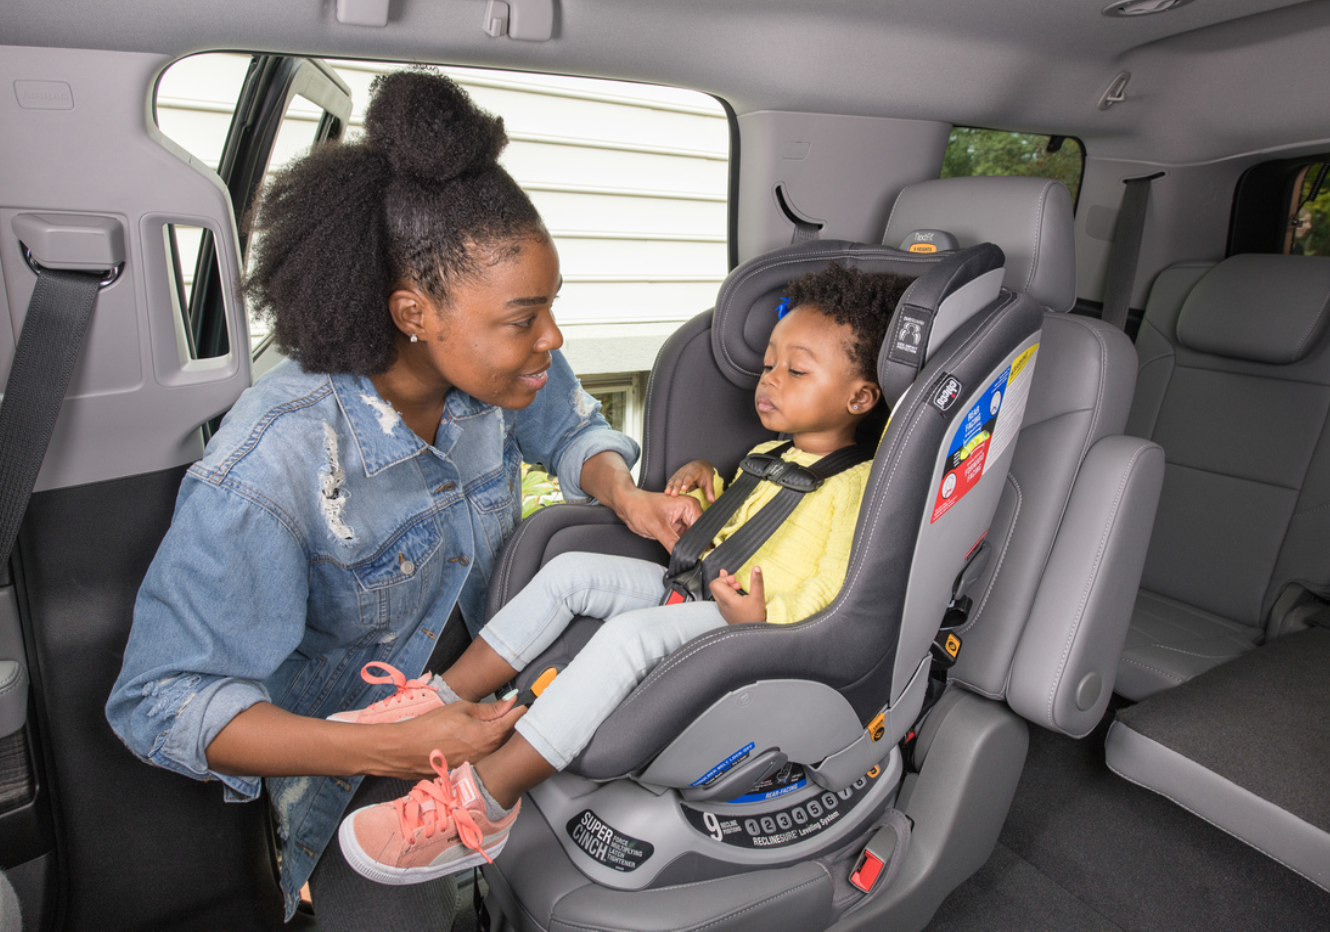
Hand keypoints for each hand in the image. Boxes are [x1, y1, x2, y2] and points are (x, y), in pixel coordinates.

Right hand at [390, 696, 523, 778]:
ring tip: (491, 723)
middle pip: (510, 736)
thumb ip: (489, 708)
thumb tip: (510, 702)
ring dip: (501, 735)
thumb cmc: (429, 728)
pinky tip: (476, 739)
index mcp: (487, 735)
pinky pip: (486, 756)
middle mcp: (487, 753)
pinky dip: (487, 747)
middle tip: (510, 710)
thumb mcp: (461, 709)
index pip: (515, 721)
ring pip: (499, 747)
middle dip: (513, 722)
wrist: (405, 750)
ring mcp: (479, 764)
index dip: (521, 710)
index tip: (525, 702)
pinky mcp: (470, 770)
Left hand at [617, 486, 701, 551]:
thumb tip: (686, 557)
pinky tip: (677, 553)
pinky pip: (684, 542)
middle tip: (689, 558)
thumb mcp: (657, 527)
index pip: (701, 528)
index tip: (696, 557)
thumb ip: (673, 544)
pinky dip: (681, 548)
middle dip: (693, 546)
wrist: (627, 506)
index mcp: (690, 505)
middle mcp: (690, 512)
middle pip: (699, 535)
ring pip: (692, 540)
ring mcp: (684, 521)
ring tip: (681, 555)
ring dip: (687, 548)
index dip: (699, 543)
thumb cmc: (640, 507)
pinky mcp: (677, 529)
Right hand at [666, 460, 716, 501]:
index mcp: (696, 470)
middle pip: (680, 478)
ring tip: (667, 493)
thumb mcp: (709, 481)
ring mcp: (680, 471)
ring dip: (670, 486)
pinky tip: (666, 492)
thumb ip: (710, 491)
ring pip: (674, 479)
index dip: (686, 482)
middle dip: (676, 486)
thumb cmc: (705, 474)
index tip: (684, 489)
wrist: (701, 465)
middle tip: (673, 494)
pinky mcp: (676, 474)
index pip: (690, 476)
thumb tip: (713, 501)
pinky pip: (671, 480)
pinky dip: (668, 486)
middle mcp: (686, 469)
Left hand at [710, 567, 766, 624]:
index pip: (715, 583)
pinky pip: (721, 599)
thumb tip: (756, 569)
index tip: (735, 580)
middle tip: (736, 582)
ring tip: (737, 586)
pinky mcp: (727, 613)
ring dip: (726, 587)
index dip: (724, 578)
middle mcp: (722, 605)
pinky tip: (735, 592)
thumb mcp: (758, 598)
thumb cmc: (755, 619)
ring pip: (718, 593)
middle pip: (715, 587)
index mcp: (727, 600)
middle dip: (725, 581)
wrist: (753, 635)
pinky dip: (727, 593)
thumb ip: (757, 582)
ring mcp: (723, 609)